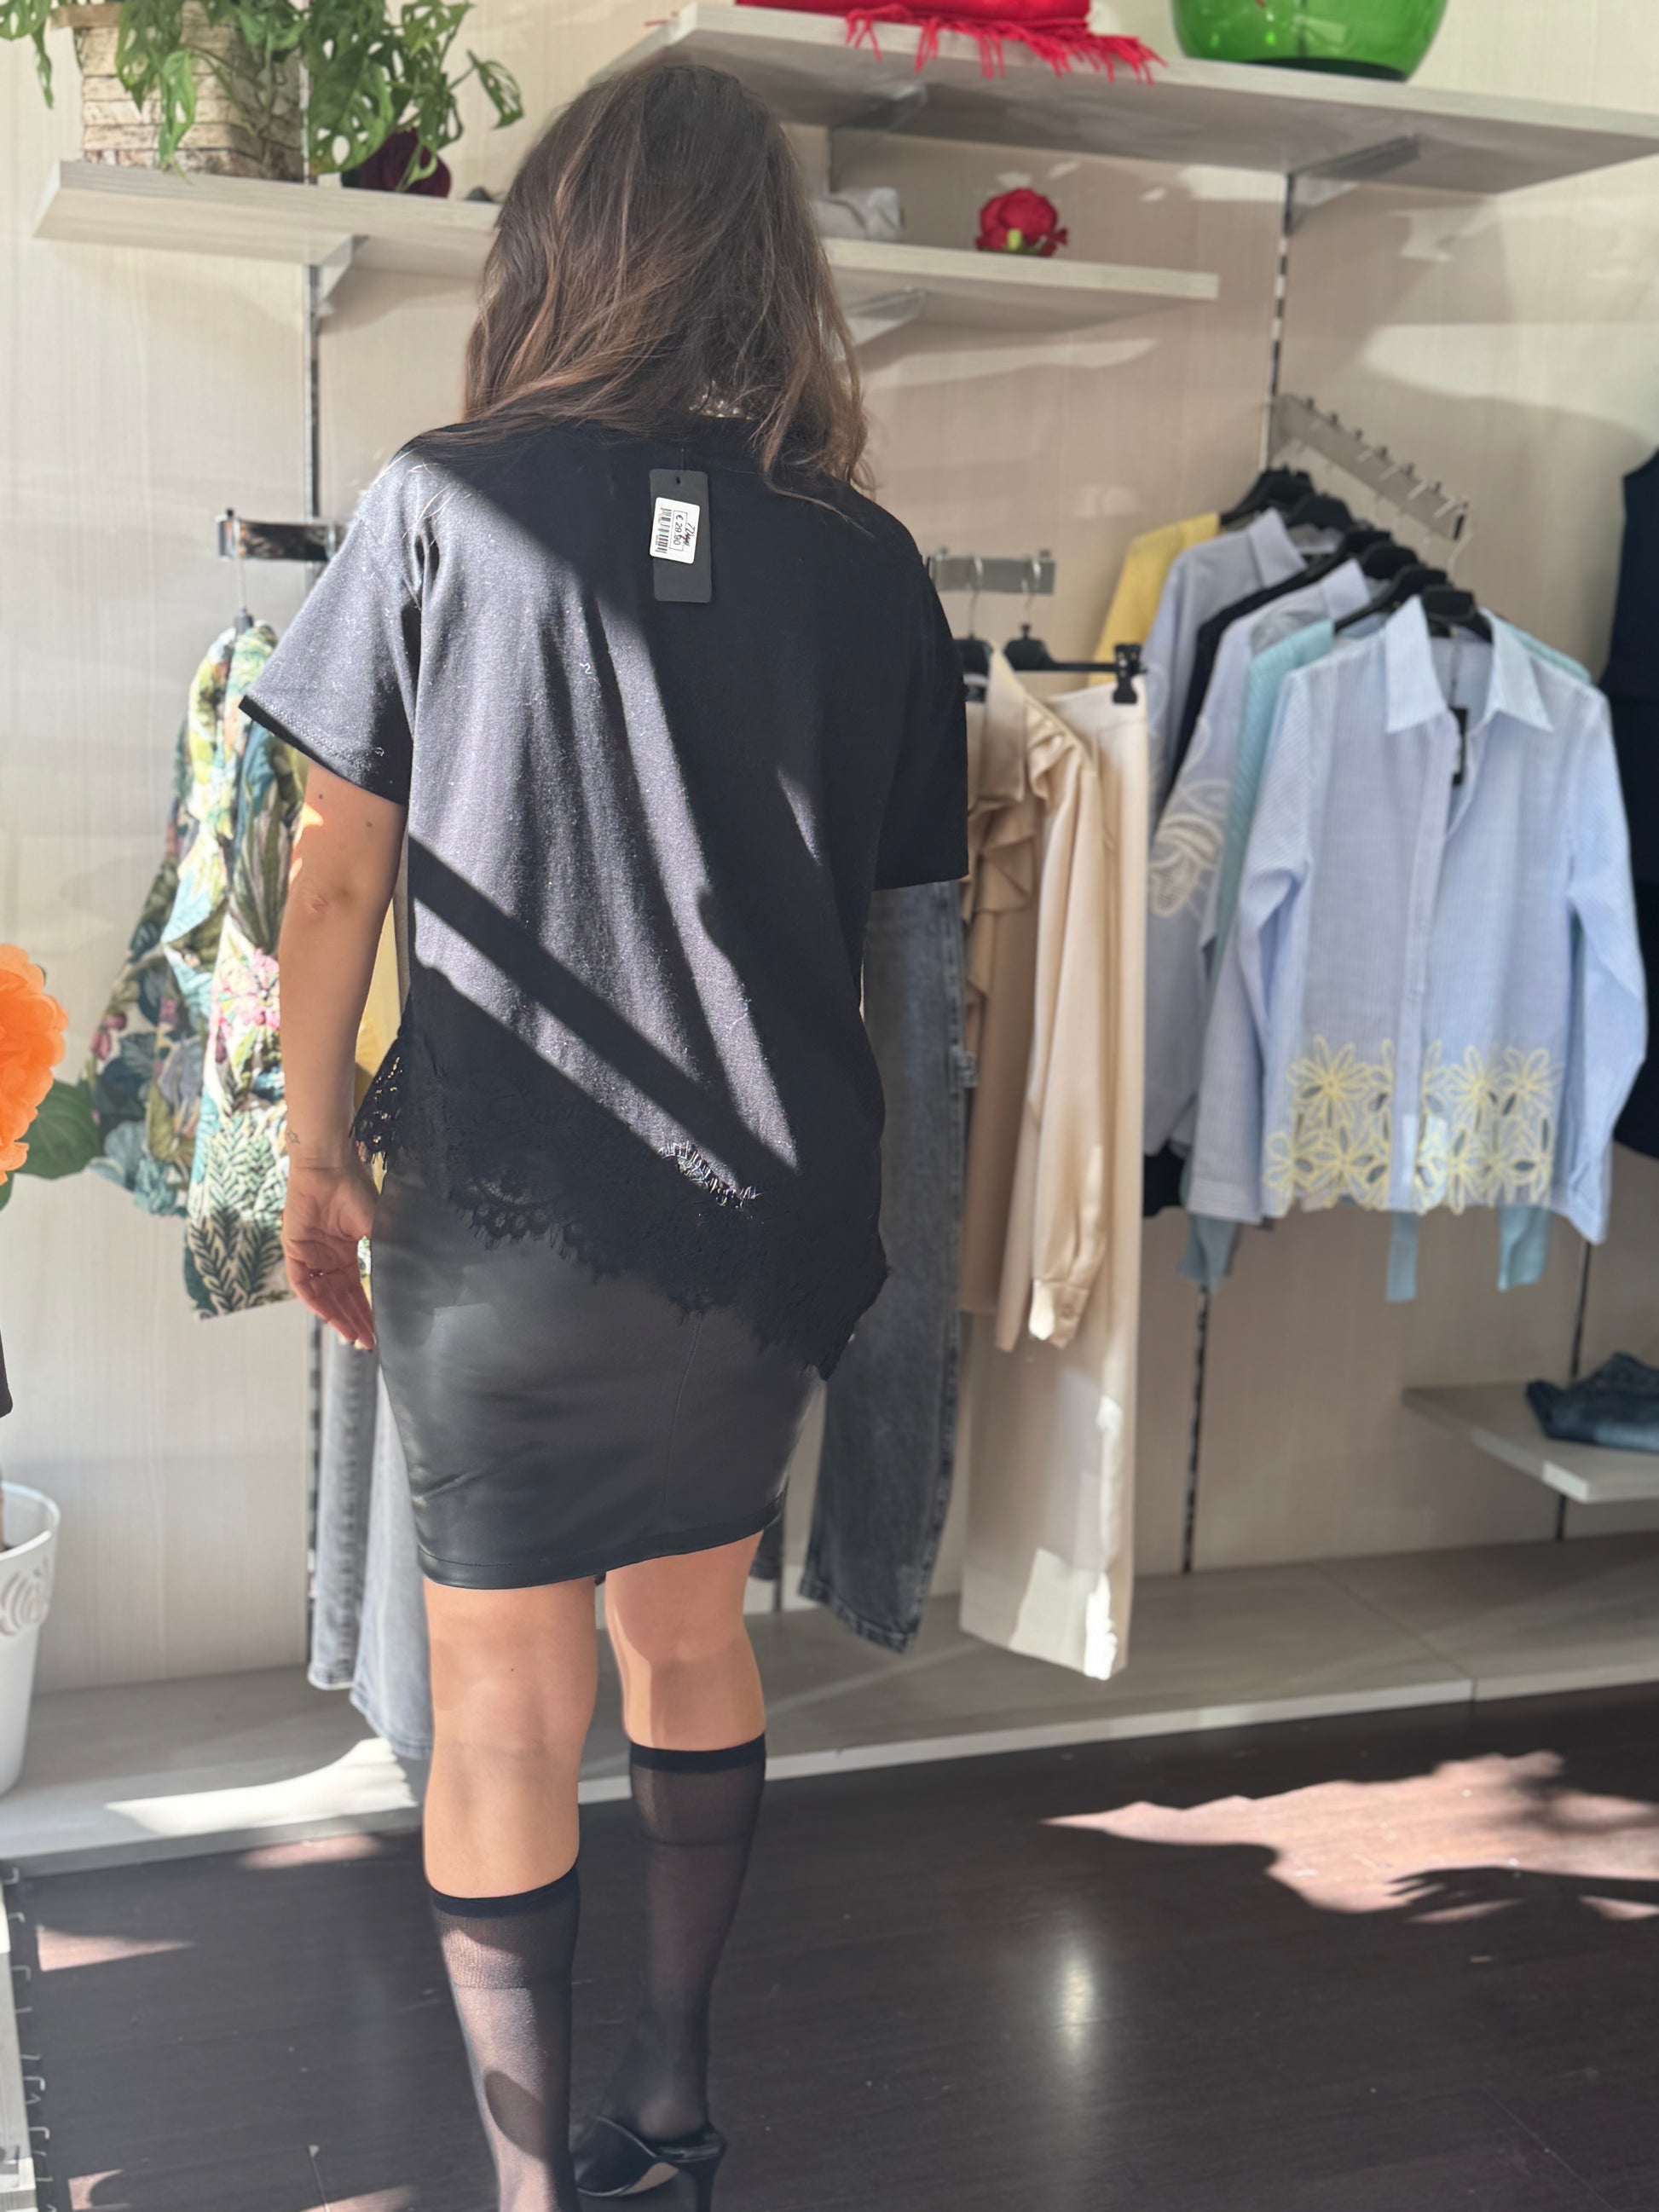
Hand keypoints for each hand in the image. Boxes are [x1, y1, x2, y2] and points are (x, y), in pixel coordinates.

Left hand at [283, 1157, 379, 1349]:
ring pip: (322, 1296)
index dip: (366, 1312)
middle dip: (353, 1321)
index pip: (356, 1290)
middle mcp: (327, 1257)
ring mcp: (310, 1255)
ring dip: (336, 1317)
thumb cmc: (355, 1188)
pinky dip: (315, 1301)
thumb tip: (415, 1277)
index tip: (378, 1332)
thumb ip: (389, 1252)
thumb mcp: (379, 1226)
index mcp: (347, 1251)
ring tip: (352, 1336)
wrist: (330, 1167)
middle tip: (366, 1343)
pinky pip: (302, 1284)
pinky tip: (328, 1316)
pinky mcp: (293, 1249)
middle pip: (340, 1298)